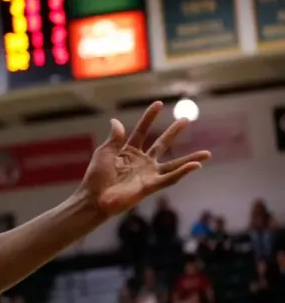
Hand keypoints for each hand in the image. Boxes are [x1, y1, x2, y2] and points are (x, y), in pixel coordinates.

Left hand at [81, 101, 210, 217]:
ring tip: (207, 153)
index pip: (142, 131)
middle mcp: (142, 161)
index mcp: (129, 151)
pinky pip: (170, 178)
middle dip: (174, 132)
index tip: (159, 103)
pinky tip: (196, 165)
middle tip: (186, 119)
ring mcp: (148, 174)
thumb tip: (116, 121)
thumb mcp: (104, 153)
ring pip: (174, 164)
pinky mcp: (150, 186)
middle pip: (161, 144)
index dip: (150, 117)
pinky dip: (183, 172)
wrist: (94, 199)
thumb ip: (114, 139)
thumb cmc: (97, 177)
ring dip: (191, 159)